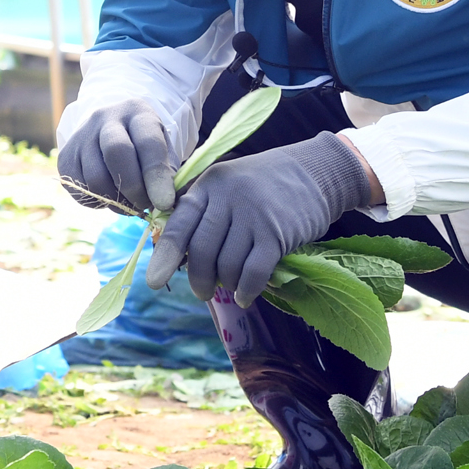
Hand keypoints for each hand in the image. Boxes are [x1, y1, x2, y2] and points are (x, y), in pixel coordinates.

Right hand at [58, 99, 176, 211]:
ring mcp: (81, 136)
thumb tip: (165, 203)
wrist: (109, 130)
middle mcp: (105, 118)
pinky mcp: (65, 157)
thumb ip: (168, 173)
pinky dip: (98, 202)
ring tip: (130, 203)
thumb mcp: (163, 149)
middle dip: (134, 188)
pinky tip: (110, 196)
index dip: (156, 176)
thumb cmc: (144, 146)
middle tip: (145, 205)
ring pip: (96, 178)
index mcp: (137, 112)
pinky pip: (80, 190)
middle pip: (116, 153)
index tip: (165, 202)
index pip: (147, 142)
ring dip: (116, 201)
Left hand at [146, 132, 371, 304]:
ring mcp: (253, 216)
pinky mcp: (277, 234)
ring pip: (227, 265)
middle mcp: (228, 199)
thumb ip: (202, 212)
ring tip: (230, 286)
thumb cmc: (263, 185)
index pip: (179, 224)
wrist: (314, 172)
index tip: (153, 281)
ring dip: (225, 284)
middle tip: (202, 292)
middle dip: (199, 279)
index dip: (164, 255)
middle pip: (201, 251)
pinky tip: (245, 296)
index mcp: (209, 186)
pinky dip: (246, 290)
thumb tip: (175, 253)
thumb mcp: (227, 184)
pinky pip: (253, 272)